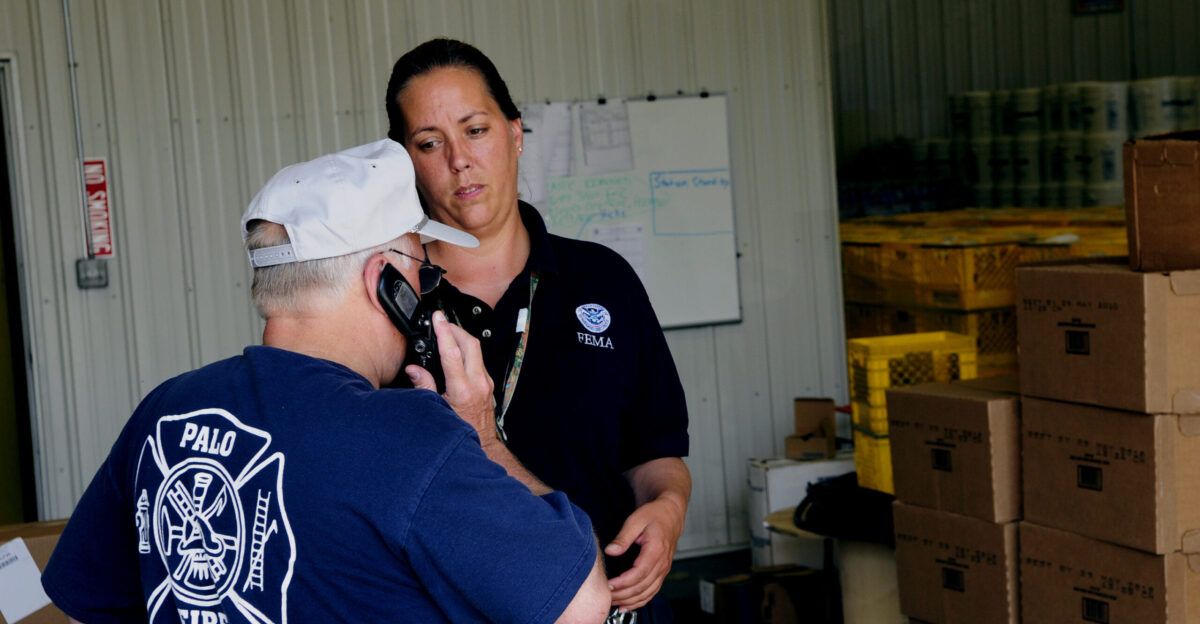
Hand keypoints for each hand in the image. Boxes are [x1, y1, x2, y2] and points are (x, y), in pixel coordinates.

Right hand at [406, 312, 493, 437]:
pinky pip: (479, 360)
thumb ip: (425, 387)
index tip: (438, 318)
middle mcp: (478, 383)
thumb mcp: (437, 411)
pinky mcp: (488, 383)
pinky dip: (467, 350)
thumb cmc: (459, 430)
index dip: (444, 332)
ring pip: (477, 350)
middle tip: (442, 322)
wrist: (482, 444)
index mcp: (462, 389)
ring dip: (462, 338)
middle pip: (471, 344)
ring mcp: (486, 382)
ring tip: (447, 333)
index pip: (453, 353)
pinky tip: (456, 352)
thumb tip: (413, 370)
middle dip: (455, 328)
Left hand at [603, 497, 685, 610]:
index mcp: (656, 549)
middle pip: (643, 586)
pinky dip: (640, 601)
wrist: (671, 514)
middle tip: (606, 596)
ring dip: (630, 600)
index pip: (640, 573)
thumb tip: (611, 551)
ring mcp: (664, 569)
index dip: (624, 582)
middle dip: (623, 594)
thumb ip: (623, 537)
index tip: (610, 585)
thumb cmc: (655, 515)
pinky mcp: (662, 572)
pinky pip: (652, 591)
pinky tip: (628, 605)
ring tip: (614, 603)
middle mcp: (662, 562)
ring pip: (648, 592)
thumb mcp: (636, 520)